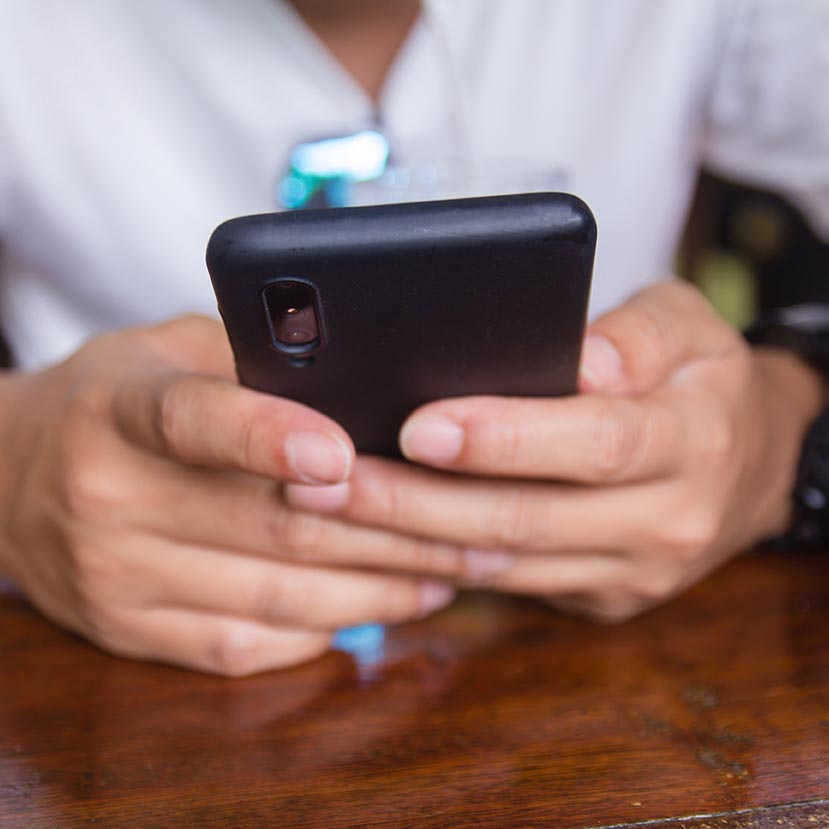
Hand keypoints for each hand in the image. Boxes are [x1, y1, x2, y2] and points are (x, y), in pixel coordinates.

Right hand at [0, 317, 454, 674]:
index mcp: (120, 411)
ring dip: (382, 589)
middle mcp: (111, 500)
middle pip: (275, 528)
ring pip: (279, 598)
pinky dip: (329, 631)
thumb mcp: (167, 353)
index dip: (271, 436)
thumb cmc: (115, 401)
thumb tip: (364, 380)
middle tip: (477, 526)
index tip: (346, 453)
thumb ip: (252, 361)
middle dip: (395, 532)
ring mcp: (119, 580)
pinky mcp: (134, 633)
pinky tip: (384, 607)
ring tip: (454, 570)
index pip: (196, 421)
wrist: (11, 479)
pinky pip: (250, 646)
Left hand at [285, 281, 823, 620]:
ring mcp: (631, 573)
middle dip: (415, 503)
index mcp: (691, 441)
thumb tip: (577, 360)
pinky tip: (378, 537)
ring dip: (408, 540)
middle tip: (327, 480)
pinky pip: (508, 584)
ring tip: (329, 509)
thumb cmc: (705, 381)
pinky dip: (438, 563)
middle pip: (524, 519)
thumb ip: (636, 334)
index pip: (592, 443)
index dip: (503, 438)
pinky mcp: (602, 597)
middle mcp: (665, 521)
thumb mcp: (690, 326)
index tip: (417, 427)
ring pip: (503, 565)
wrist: (749, 463)